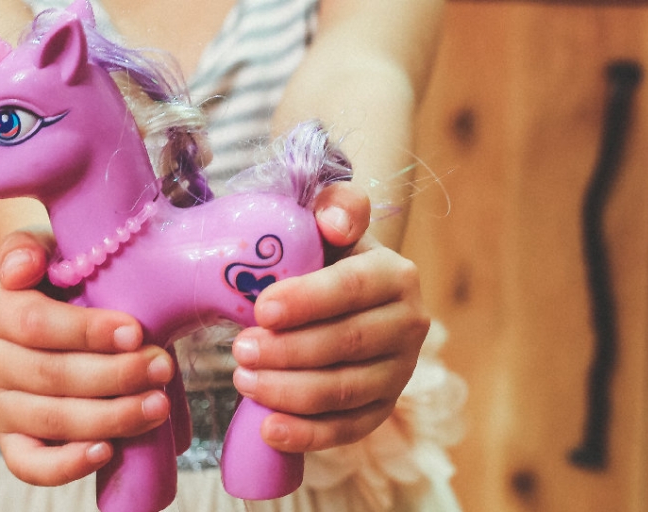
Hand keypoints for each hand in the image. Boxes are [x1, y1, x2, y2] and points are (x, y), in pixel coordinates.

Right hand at [0, 228, 174, 485]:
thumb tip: (21, 268)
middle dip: (115, 376)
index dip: (88, 331)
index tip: (136, 332)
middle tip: (162, 367)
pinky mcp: (9, 439)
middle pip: (50, 377)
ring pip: (50, 421)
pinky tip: (107, 451)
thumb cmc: (55, 276)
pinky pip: (30, 464)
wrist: (41, 305)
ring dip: (110, 418)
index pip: (36, 324)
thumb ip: (27, 247)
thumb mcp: (44, 249)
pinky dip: (67, 466)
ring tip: (156, 405)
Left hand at [231, 181, 428, 451]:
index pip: (352, 289)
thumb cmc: (326, 256)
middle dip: (288, 351)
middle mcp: (409, 325)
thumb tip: (336, 225)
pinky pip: (347, 429)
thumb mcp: (328, 222)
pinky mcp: (382, 408)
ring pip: (345, 391)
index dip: (307, 301)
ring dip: (289, 391)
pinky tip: (268, 428)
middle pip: (347, 344)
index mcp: (396, 275)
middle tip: (238, 350)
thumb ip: (336, 205)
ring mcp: (399, 372)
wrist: (344, 296)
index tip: (260, 310)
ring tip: (242, 379)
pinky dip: (308, 435)